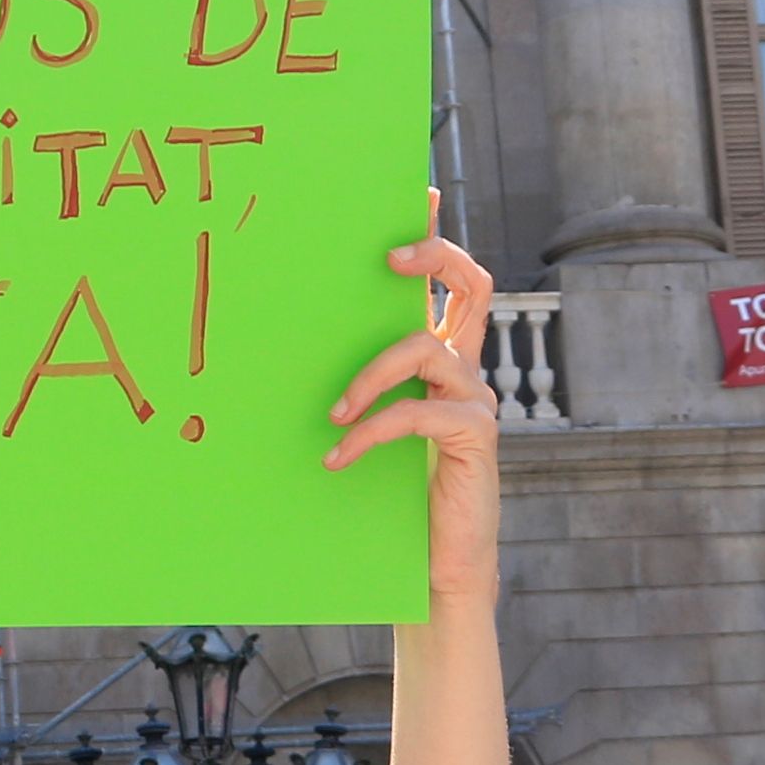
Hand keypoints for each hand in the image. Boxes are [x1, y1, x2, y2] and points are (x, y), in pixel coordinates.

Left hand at [324, 194, 501, 615]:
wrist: (437, 568)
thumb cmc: (396, 497)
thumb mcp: (372, 428)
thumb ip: (358, 388)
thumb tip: (288, 346)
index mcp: (445, 360)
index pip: (453, 283)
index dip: (439, 237)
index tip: (418, 196)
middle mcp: (467, 370)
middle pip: (473, 285)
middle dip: (432, 258)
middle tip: (388, 258)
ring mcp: (475, 402)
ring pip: (426, 349)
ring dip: (371, 376)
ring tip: (335, 415)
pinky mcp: (473, 437)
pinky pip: (417, 413)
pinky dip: (372, 430)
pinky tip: (339, 456)